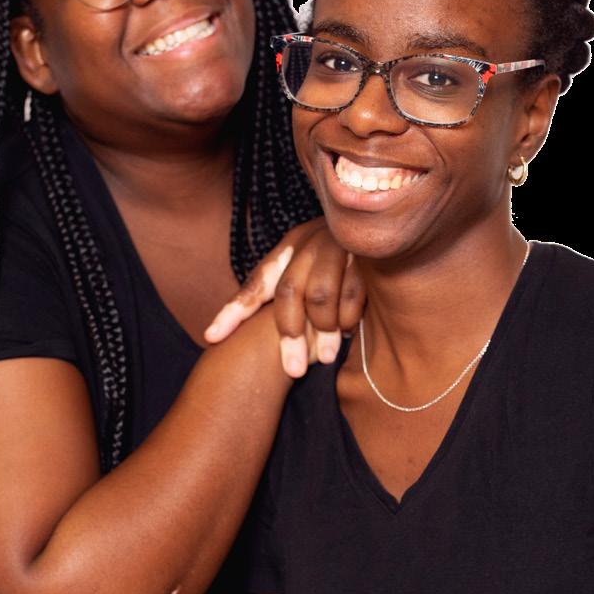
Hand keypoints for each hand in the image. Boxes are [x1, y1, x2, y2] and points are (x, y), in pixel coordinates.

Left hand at [203, 218, 365, 377]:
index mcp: (288, 247)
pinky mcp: (364, 252)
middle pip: (288, 292)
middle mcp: (307, 242)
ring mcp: (335, 244)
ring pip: (319, 295)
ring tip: (326, 355)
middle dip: (289, 335)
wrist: (382, 223)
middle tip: (294, 370)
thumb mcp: (308, 267)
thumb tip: (239, 332)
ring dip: (323, 330)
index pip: (256, 283)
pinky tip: (348, 330)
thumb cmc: (339, 258)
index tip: (211, 338)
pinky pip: (351, 292)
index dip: (232, 312)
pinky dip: (348, 316)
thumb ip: (283, 292)